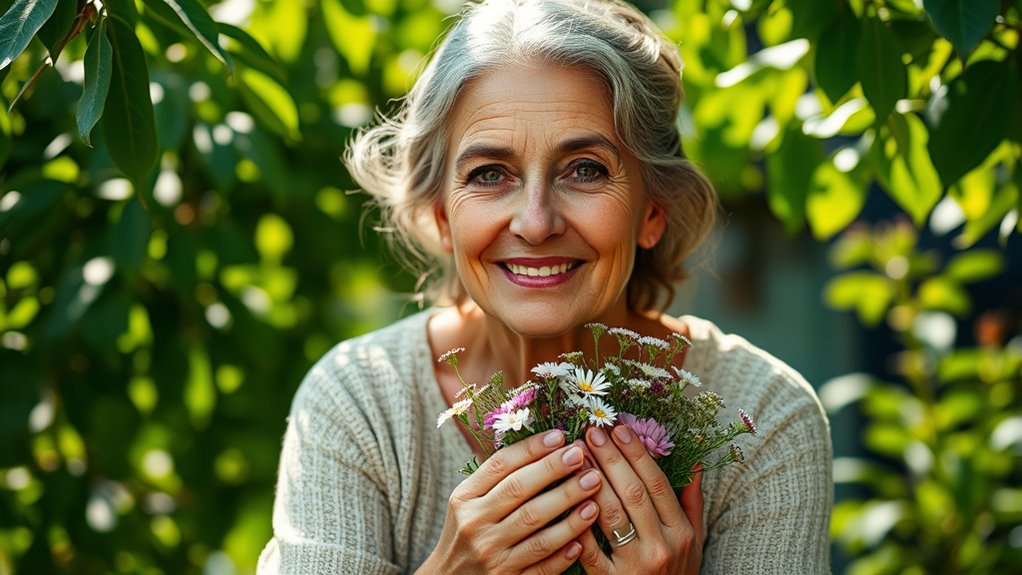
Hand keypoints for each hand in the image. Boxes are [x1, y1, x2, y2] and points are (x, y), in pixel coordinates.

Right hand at [420, 429, 602, 573]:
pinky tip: (582, 538)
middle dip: (553, 470)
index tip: (560, 436)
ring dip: (568, 505)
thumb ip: (496, 479)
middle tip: (581, 456)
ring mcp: (491, 555)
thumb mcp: (468, 502)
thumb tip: (542, 447)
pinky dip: (563, 552)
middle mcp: (475, 524)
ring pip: (535, 526)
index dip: (531, 448)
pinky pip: (541, 566)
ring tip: (593, 489)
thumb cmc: (467, 533)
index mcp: (465, 498)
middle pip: (518, 490)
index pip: (500, 465)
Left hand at [577, 425, 704, 574]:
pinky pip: (590, 550)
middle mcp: (661, 547)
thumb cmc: (677, 573)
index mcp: (682, 532)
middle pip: (633, 494)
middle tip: (591, 431)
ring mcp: (635, 566)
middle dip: (611, 459)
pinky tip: (566, 498)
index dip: (638, 454)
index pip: (657, 484)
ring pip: (611, 516)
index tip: (620, 428)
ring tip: (575, 456)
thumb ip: (691, 500)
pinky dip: (578, 523)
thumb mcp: (694, 539)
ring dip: (591, 481)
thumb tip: (695, 461)